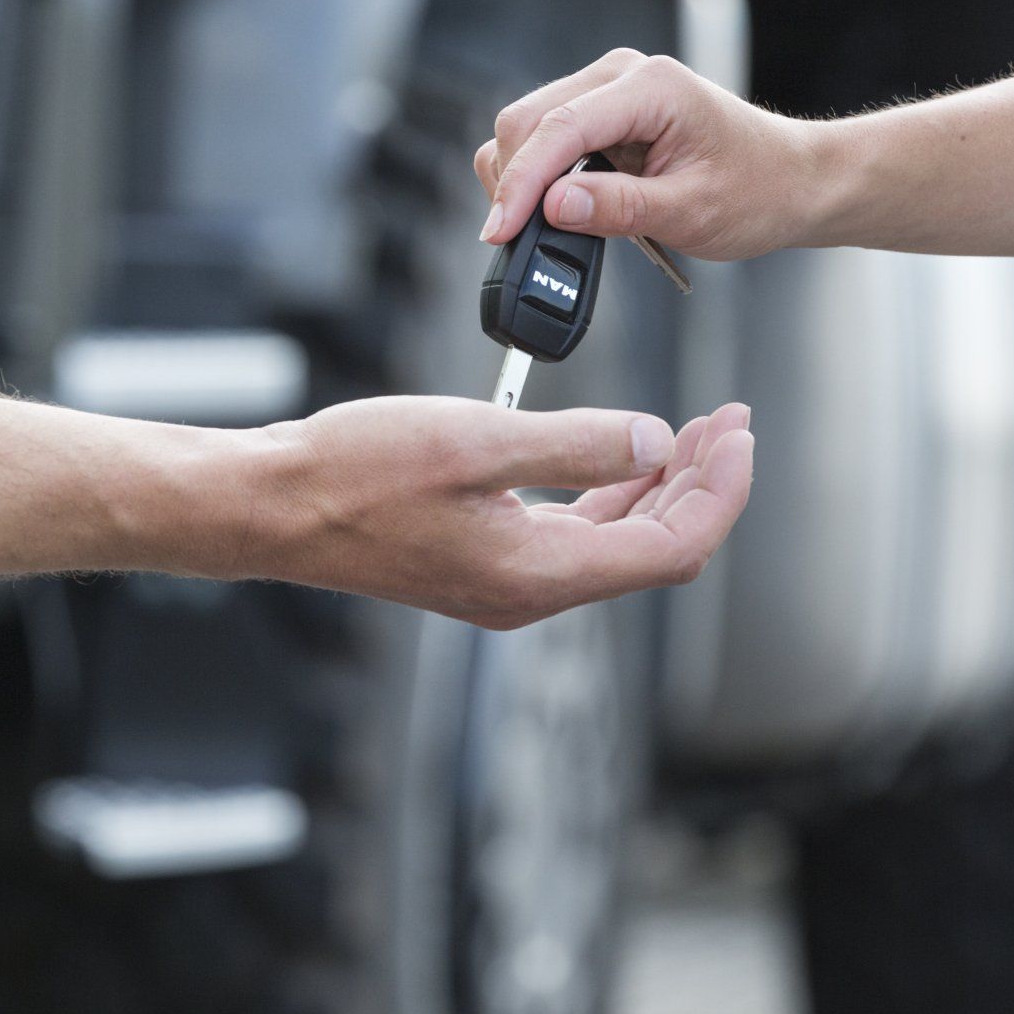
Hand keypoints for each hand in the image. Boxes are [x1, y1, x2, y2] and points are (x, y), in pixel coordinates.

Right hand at [256, 396, 751, 628]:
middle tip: (729, 421)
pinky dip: (611, 493)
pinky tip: (620, 454)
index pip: (671, 547)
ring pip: (616, 543)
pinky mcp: (484, 562)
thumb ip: (574, 444)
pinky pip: (574, 535)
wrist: (275, 506)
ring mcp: (506, 582)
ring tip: (691, 431)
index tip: (738, 431)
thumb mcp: (476, 441)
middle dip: (702, 484)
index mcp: (539, 573)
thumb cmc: (357, 473)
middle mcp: (531, 592)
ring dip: (661, 487)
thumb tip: (656, 442)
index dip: (719, 491)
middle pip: (654, 550)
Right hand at [476, 48, 821, 261]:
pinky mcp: (601, 114)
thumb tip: (552, 209)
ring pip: (526, 128)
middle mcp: (621, 76)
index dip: (521, 184)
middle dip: (513, 183)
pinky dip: (537, 177)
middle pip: (526, 121)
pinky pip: (545, 139)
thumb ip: (619, 208)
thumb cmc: (758, 188)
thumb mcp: (692, 212)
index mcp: (650, 87)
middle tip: (519, 241)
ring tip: (544, 229)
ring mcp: (608, 90)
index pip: (560, 129)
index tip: (500, 231)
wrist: (790, 179)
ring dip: (521, 181)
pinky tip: (557, 209)